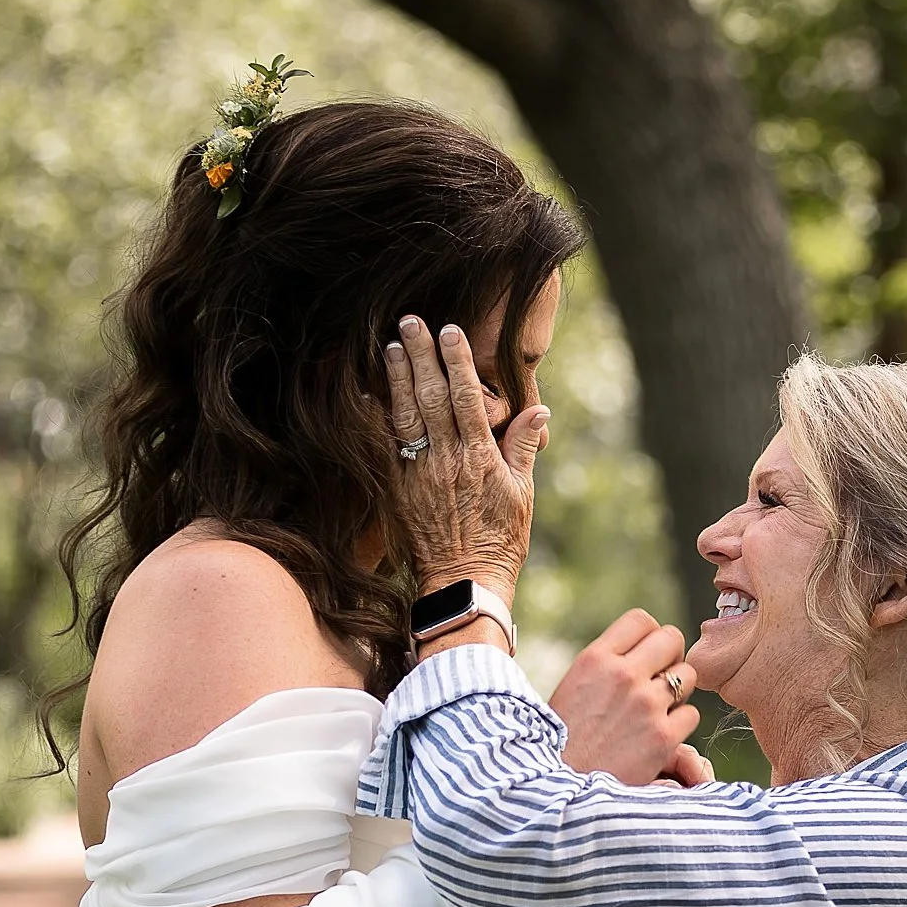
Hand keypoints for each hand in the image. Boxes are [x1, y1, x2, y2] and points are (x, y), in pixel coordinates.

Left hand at [385, 315, 546, 601]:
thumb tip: (537, 411)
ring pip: (406, 415)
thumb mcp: (521, 496)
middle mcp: (447, 461)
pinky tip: (369, 392)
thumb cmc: (499, 542)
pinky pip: (385, 447)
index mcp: (480, 458)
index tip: (449, 330)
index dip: (457, 361)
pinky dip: (376, 417)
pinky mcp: (398, 490)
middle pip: (432, 396)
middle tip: (410, 321)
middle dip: (420, 355)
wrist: (463, 585)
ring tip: (390, 345)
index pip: (468, 398)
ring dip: (397, 378)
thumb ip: (520, 448)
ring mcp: (419, 475)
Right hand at [554, 609, 712, 786]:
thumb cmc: (562, 739)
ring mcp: (646, 705)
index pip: (641, 620)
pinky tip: (659, 735)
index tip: (645, 654)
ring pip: (688, 676)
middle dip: (670, 656)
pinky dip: (680, 725)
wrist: (559, 787)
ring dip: (678, 691)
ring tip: (657, 709)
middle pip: (672, 638)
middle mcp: (623, 675)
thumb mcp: (573, 687)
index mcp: (595, 658)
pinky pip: (692, 715)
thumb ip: (606, 665)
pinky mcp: (664, 737)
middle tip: (659, 679)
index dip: (649, 636)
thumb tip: (641, 652)